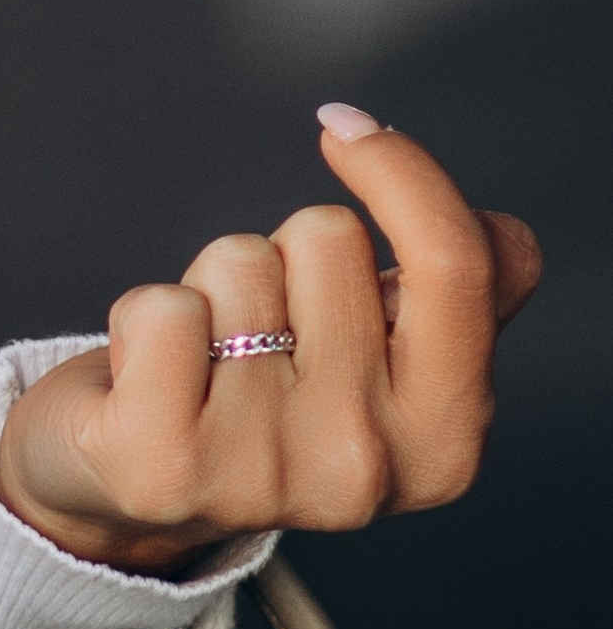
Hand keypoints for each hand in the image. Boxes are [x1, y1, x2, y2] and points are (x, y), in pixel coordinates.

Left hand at [0, 108, 541, 577]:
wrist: (133, 498)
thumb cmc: (264, 401)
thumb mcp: (383, 357)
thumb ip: (454, 292)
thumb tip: (496, 228)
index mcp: (442, 440)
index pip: (458, 263)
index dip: (403, 171)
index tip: (346, 131)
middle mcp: (362, 467)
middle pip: (328, 236)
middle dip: (284, 258)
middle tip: (258, 340)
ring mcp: (260, 474)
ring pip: (240, 261)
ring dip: (210, 291)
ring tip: (202, 364)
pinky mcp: (160, 465)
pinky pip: (159, 305)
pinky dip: (140, 318)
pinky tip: (147, 381)